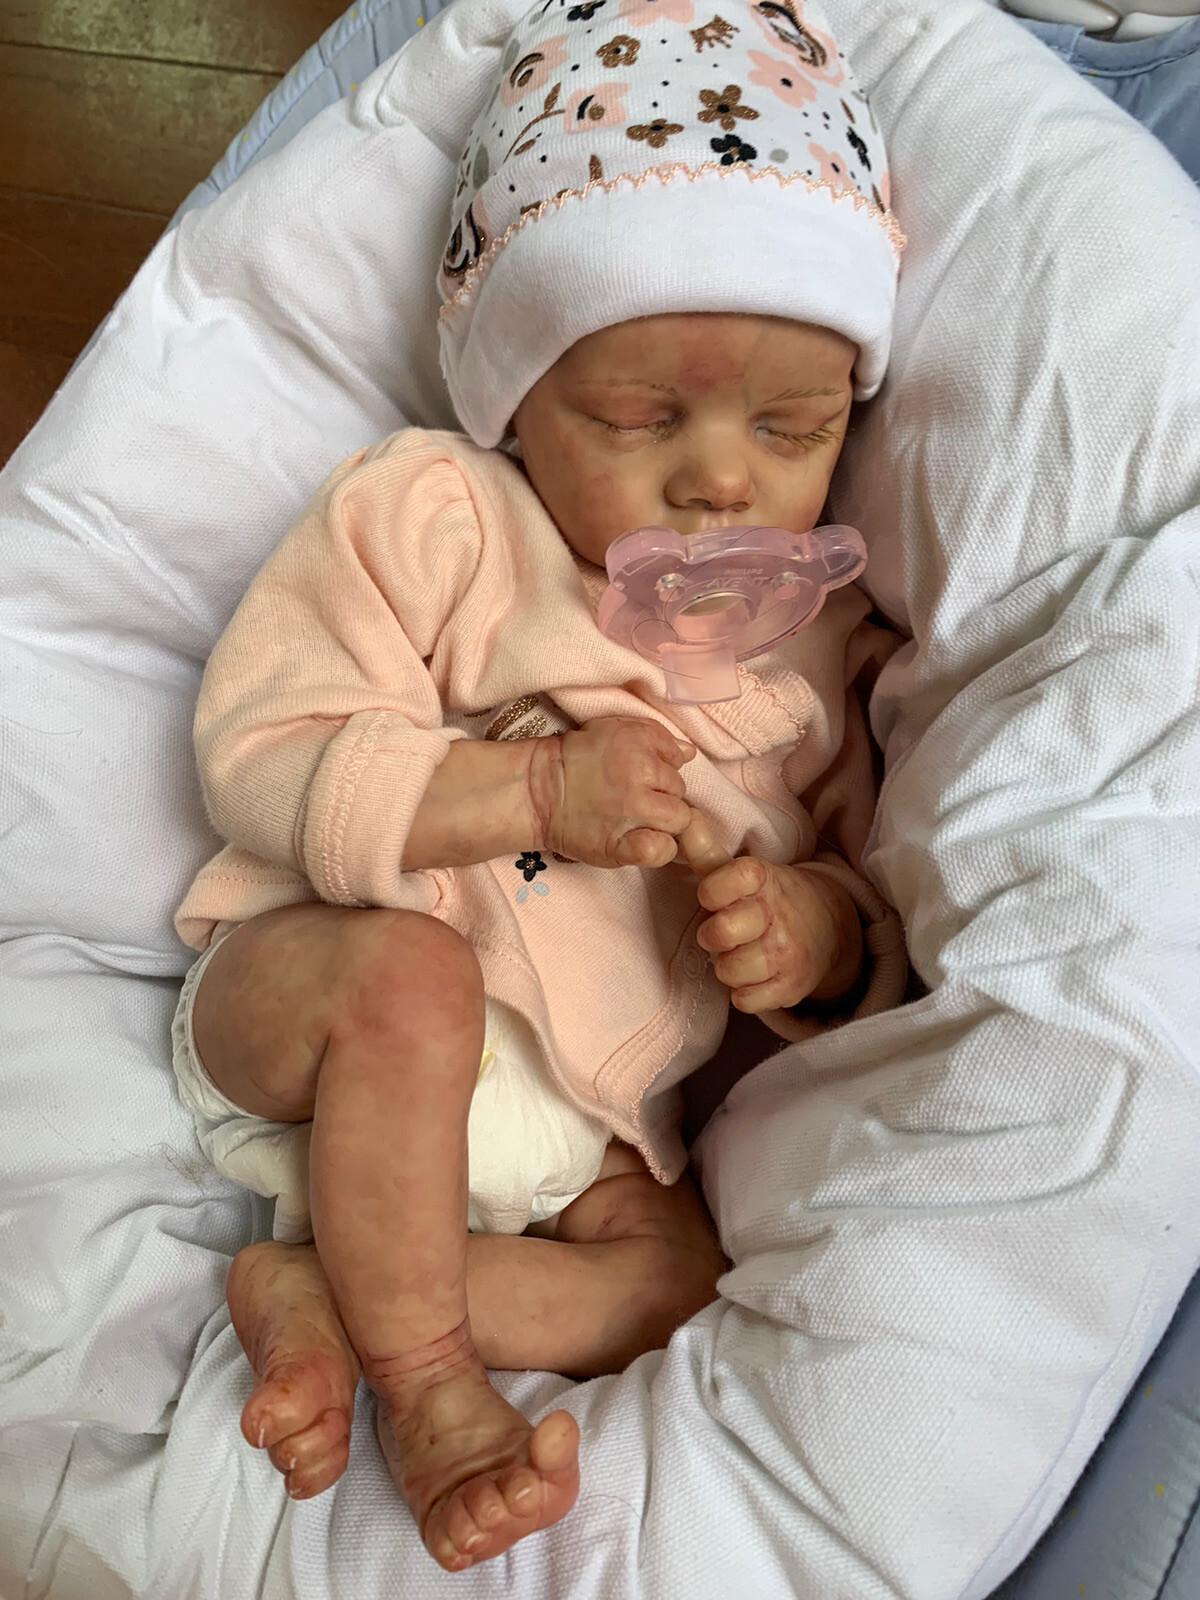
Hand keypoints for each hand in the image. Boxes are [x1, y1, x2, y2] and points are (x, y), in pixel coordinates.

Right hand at [531, 718, 694, 868]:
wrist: (539, 791)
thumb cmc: (578, 759)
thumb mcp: (615, 730)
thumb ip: (656, 738)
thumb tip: (688, 753)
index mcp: (640, 743)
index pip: (679, 763)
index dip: (665, 774)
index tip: (648, 780)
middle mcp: (640, 775)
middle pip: (681, 794)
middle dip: (665, 798)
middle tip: (639, 802)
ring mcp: (632, 812)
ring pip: (679, 821)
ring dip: (665, 824)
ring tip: (641, 823)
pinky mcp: (620, 844)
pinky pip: (660, 850)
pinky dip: (659, 849)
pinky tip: (643, 843)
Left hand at [695, 855, 862, 1012]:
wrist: (829, 928)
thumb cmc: (767, 899)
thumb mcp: (741, 872)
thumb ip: (704, 848)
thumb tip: (680, 816)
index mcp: (764, 880)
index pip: (732, 877)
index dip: (713, 890)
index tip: (712, 896)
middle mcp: (778, 915)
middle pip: (721, 932)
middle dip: (712, 935)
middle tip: (723, 932)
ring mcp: (788, 953)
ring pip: (729, 971)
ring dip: (727, 967)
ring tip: (739, 954)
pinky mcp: (792, 987)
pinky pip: (746, 1001)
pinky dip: (743, 993)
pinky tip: (753, 977)